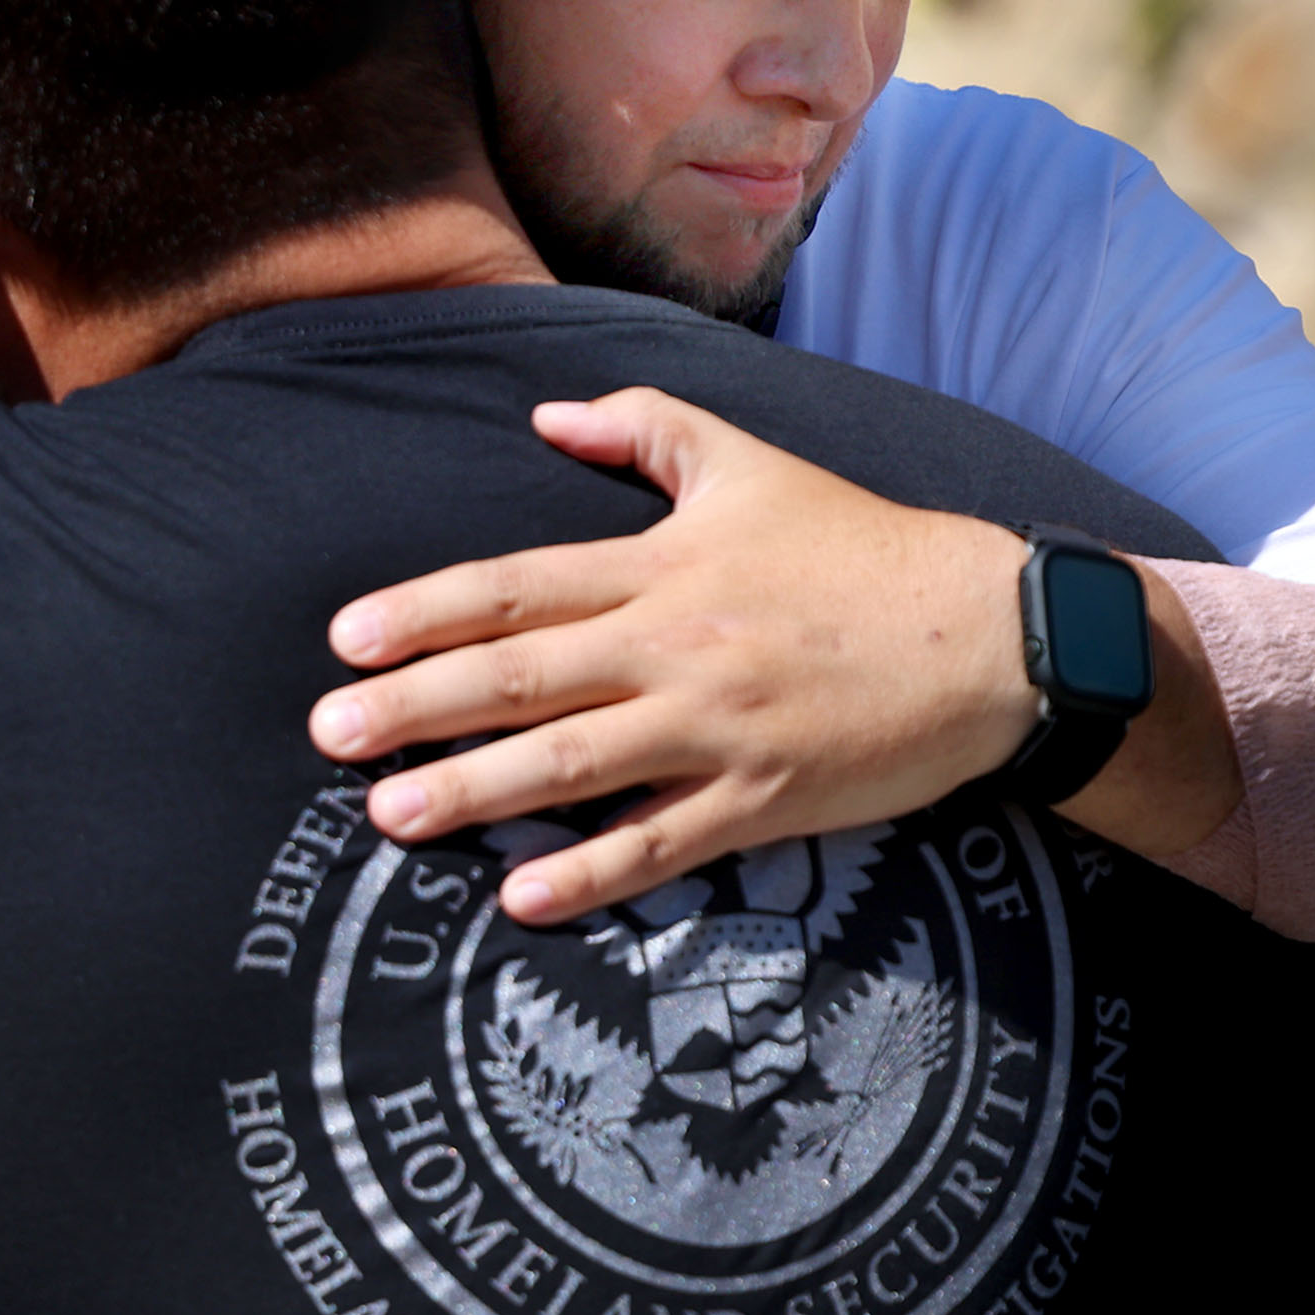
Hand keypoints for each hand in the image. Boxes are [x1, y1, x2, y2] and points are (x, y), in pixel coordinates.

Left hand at [308, 389, 1036, 923]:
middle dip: (413, 709)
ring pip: (572, 765)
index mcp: (666, 564)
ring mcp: (719, 729)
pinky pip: (660, 844)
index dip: (426, 613)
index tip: (346, 641)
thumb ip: (645, 426)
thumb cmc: (863, 546)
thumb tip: (543, 415)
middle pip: (521, 679)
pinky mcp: (765, 799)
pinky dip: (589, 875)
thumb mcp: (752, 463)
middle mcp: (678, 646)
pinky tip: (521, 899)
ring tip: (390, 817)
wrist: (987, 633)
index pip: (518, 588)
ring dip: (472, 793)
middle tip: (328, 737)